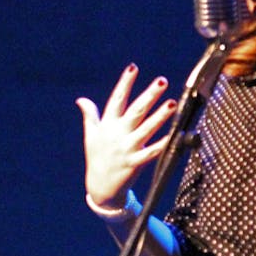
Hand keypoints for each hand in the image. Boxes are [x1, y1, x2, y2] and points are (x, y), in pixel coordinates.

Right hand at [75, 64, 176, 207]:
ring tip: (172, 103)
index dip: (125, 83)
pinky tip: (174, 135)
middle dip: (149, 95)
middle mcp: (117, 135)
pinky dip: (162, 144)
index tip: (133, 67)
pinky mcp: (135, 163)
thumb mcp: (91, 136)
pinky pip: (152, 152)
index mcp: (107, 125)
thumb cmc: (97, 158)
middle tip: (162, 81)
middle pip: (135, 111)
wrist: (100, 188)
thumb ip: (90, 116)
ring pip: (146, 129)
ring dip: (159, 117)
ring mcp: (126, 149)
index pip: (116, 100)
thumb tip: (81, 100)